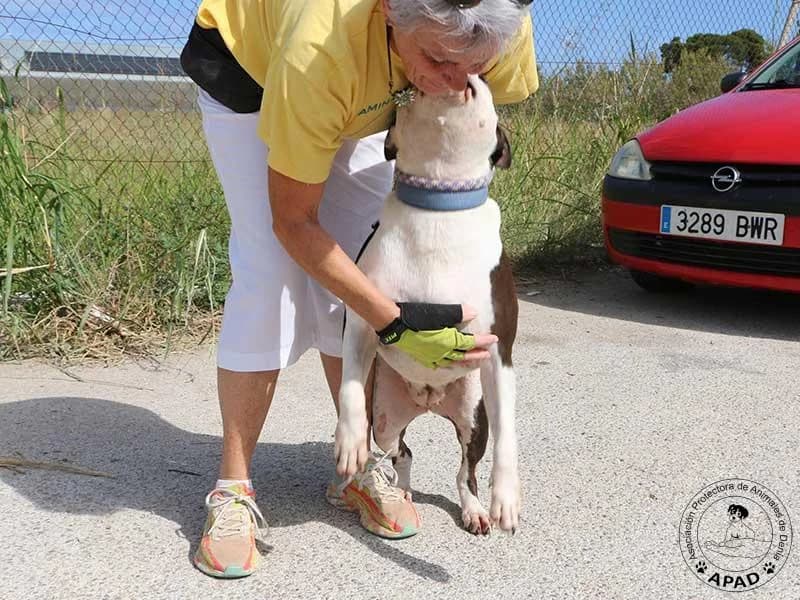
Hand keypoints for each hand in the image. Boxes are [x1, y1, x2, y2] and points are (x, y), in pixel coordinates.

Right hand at [378, 302, 496, 368]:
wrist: (392, 324)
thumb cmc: (414, 316)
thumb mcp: (438, 311)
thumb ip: (457, 312)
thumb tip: (474, 313)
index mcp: (447, 341)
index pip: (470, 342)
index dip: (483, 341)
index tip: (494, 339)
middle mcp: (441, 352)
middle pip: (464, 355)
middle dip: (477, 354)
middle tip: (488, 354)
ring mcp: (431, 357)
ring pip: (453, 362)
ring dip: (465, 361)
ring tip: (474, 361)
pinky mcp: (422, 358)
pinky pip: (439, 365)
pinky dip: (448, 365)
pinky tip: (449, 364)